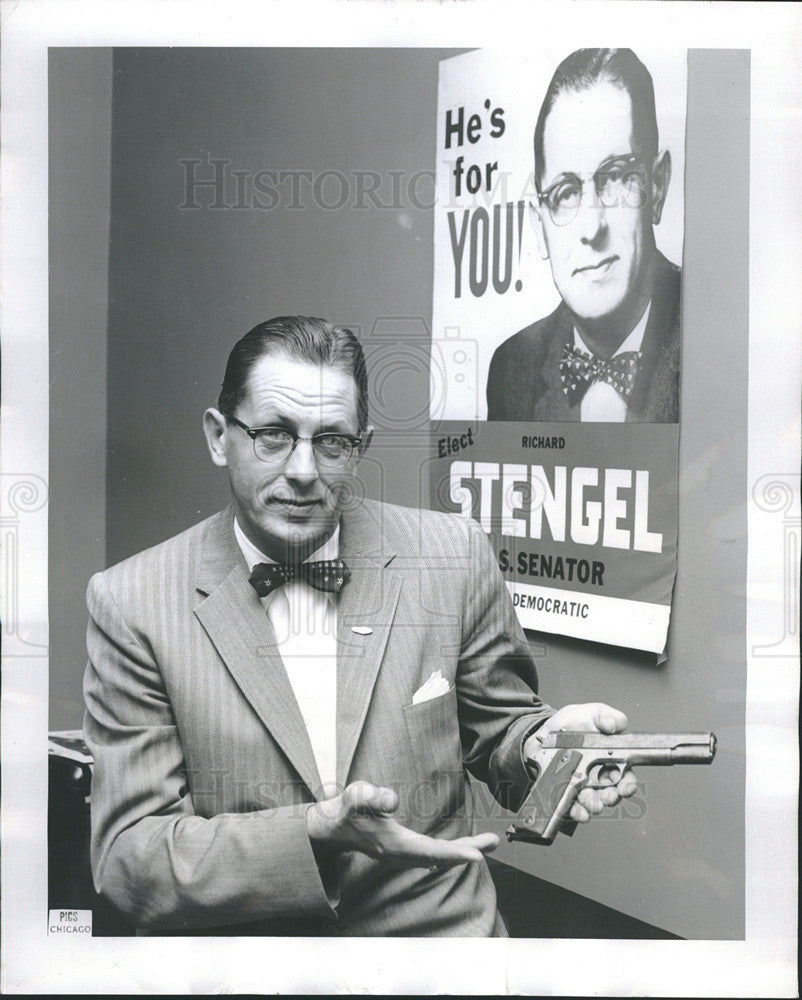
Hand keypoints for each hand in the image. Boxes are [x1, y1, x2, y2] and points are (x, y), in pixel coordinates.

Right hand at [306, 781, 498, 869]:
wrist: (332, 828)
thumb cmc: (345, 810)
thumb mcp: (355, 796)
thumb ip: (372, 796)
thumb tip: (392, 799)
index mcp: (393, 844)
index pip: (429, 851)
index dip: (454, 854)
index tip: (477, 855)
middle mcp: (400, 855)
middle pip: (440, 858)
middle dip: (468, 851)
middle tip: (494, 842)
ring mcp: (402, 856)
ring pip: (438, 858)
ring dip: (462, 852)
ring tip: (488, 843)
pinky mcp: (402, 853)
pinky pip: (432, 856)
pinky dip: (450, 853)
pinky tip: (462, 849)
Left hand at [524, 702, 638, 823]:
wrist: (543, 733)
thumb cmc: (570, 723)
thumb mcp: (590, 713)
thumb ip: (605, 715)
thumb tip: (613, 725)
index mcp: (610, 760)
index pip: (625, 777)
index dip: (628, 784)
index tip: (625, 788)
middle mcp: (598, 777)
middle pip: (610, 794)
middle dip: (611, 797)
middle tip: (608, 796)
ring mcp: (581, 787)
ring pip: (592, 803)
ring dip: (593, 805)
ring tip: (590, 803)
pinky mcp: (564, 793)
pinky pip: (572, 807)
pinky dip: (577, 812)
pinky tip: (578, 811)